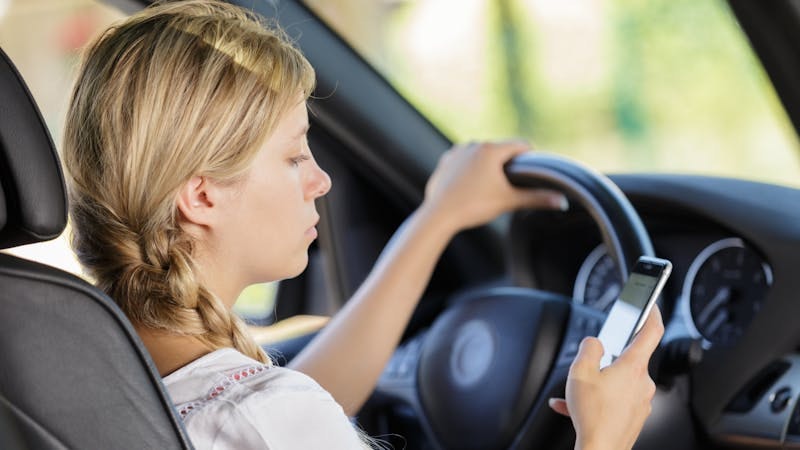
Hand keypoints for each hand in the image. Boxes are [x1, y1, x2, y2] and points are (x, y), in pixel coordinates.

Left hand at [421, 141, 567, 233]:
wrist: (439, 215)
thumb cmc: (474, 206)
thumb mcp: (508, 201)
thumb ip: (536, 198)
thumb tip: (562, 201)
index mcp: (491, 149)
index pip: (521, 146)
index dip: (531, 157)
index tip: (534, 170)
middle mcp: (473, 145)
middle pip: (500, 150)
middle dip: (508, 164)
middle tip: (512, 184)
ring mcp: (457, 153)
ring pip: (481, 156)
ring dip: (488, 167)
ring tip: (490, 187)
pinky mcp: (445, 163)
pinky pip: (464, 164)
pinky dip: (471, 172)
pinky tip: (472, 187)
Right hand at [549, 307, 663, 449]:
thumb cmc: (593, 415)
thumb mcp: (580, 372)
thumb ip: (589, 349)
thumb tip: (594, 343)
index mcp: (633, 366)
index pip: (651, 331)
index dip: (652, 312)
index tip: (651, 303)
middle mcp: (643, 383)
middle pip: (629, 359)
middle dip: (609, 358)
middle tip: (590, 363)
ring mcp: (641, 402)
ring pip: (619, 382)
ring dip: (599, 383)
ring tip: (578, 391)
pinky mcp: (634, 417)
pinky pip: (616, 400)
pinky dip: (598, 400)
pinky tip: (576, 406)